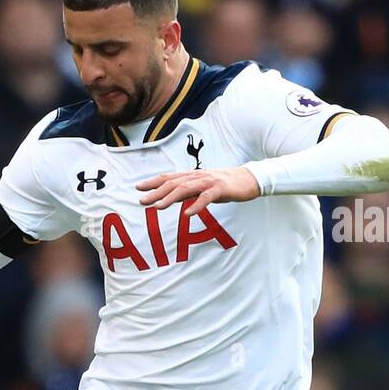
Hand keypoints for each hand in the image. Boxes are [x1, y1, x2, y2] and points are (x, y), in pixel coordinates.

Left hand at [136, 165, 259, 215]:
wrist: (250, 179)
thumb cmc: (224, 185)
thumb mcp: (202, 188)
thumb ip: (186, 192)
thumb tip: (168, 198)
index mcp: (193, 175)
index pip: (169, 177)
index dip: (153, 181)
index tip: (138, 187)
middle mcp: (198, 176)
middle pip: (174, 183)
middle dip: (156, 192)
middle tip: (142, 201)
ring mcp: (209, 181)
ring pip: (186, 188)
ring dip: (170, 198)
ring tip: (158, 207)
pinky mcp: (221, 189)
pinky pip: (207, 197)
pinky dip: (196, 205)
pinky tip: (187, 214)